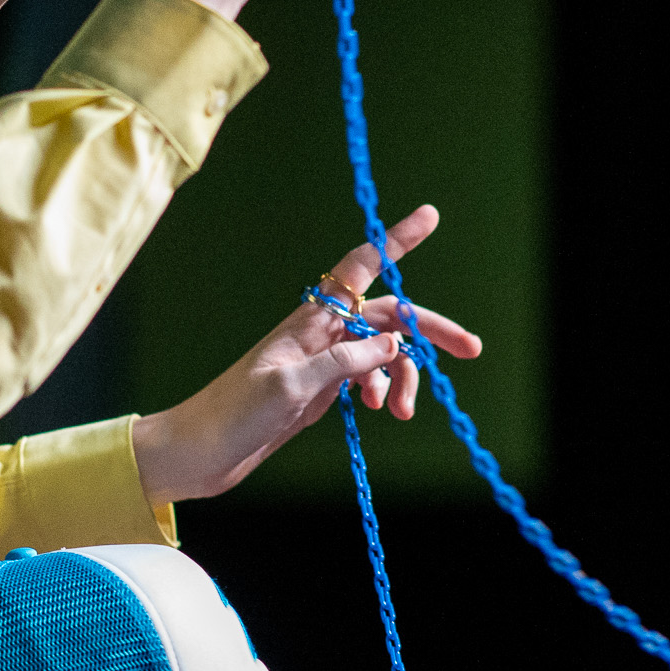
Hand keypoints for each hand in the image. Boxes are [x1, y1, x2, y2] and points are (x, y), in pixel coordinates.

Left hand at [129, 205, 482, 504]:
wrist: (198, 454)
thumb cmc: (232, 415)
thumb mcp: (291, 388)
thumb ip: (344, 363)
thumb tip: (393, 342)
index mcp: (308, 321)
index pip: (360, 268)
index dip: (396, 241)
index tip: (430, 216)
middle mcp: (319, 334)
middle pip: (388, 316)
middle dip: (429, 330)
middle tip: (471, 349)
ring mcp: (321, 362)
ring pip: (383, 353)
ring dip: (404, 376)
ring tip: (402, 412)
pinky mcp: (319, 391)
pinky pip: (368, 378)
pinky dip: (383, 390)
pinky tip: (380, 409)